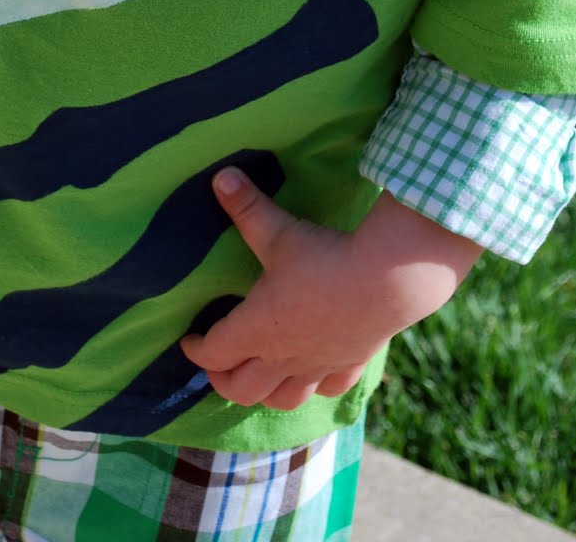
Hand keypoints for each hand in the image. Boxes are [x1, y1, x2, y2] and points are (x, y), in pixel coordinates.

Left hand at [180, 168, 480, 411]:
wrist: (387, 281)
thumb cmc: (323, 257)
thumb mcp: (278, 230)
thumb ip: (246, 206)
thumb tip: (219, 176)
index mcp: (256, 329)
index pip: (213, 352)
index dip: (195, 349)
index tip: (188, 339)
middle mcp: (282, 357)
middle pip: (241, 389)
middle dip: (222, 380)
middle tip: (216, 365)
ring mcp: (317, 366)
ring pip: (283, 400)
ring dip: (264, 393)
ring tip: (258, 378)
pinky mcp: (348, 364)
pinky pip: (326, 389)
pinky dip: (314, 387)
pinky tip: (314, 375)